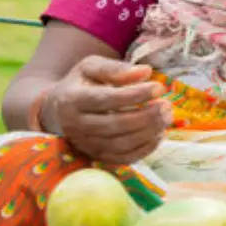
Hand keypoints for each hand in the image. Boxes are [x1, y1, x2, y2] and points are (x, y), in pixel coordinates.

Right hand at [43, 58, 171, 164]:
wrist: (58, 109)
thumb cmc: (81, 83)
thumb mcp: (91, 66)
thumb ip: (116, 68)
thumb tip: (146, 72)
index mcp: (72, 100)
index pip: (107, 99)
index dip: (136, 95)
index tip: (159, 87)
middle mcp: (75, 126)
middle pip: (114, 125)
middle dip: (146, 116)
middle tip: (167, 105)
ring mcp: (85, 145)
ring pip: (120, 145)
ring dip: (149, 133)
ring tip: (167, 118)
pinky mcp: (96, 157)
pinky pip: (123, 159)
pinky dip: (145, 149)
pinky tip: (159, 134)